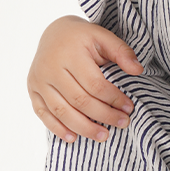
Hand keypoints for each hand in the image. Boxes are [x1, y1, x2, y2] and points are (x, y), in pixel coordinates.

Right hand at [27, 16, 143, 142]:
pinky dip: (58, 128)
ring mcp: (38, 80)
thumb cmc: (82, 37)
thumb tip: (138, 70)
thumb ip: (122, 52)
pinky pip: (43, 114)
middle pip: (79, 100)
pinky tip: (73, 138)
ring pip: (62, 111)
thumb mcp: (103, 36)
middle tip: (122, 123)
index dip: (113, 99)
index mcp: (70, 54)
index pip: (94, 84)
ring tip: (103, 136)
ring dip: (83, 128)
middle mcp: (50, 68)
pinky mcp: (31, 89)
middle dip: (103, 116)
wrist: (54, 32)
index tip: (129, 108)